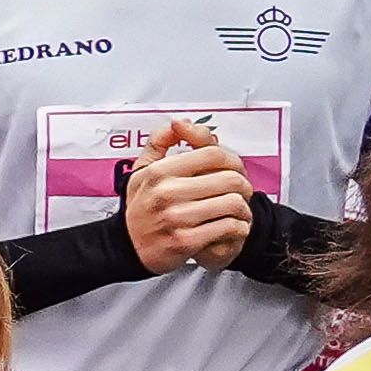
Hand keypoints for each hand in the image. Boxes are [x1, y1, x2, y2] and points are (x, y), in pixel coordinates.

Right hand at [120, 125, 254, 273]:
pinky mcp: (186, 241)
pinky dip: (238, 227)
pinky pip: (229, 227)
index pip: (213, 154)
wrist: (127, 248)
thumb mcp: (141, 171)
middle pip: (230, 179)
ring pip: (234, 204)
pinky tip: (230, 226)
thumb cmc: (140, 208)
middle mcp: (166, 193)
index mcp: (158, 172)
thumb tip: (180, 123)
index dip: (232, 159)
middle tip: (239, 192)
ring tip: (237, 211)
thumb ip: (159, 142)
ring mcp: (176, 218)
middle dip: (243, 186)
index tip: (232, 169)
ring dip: (243, 208)